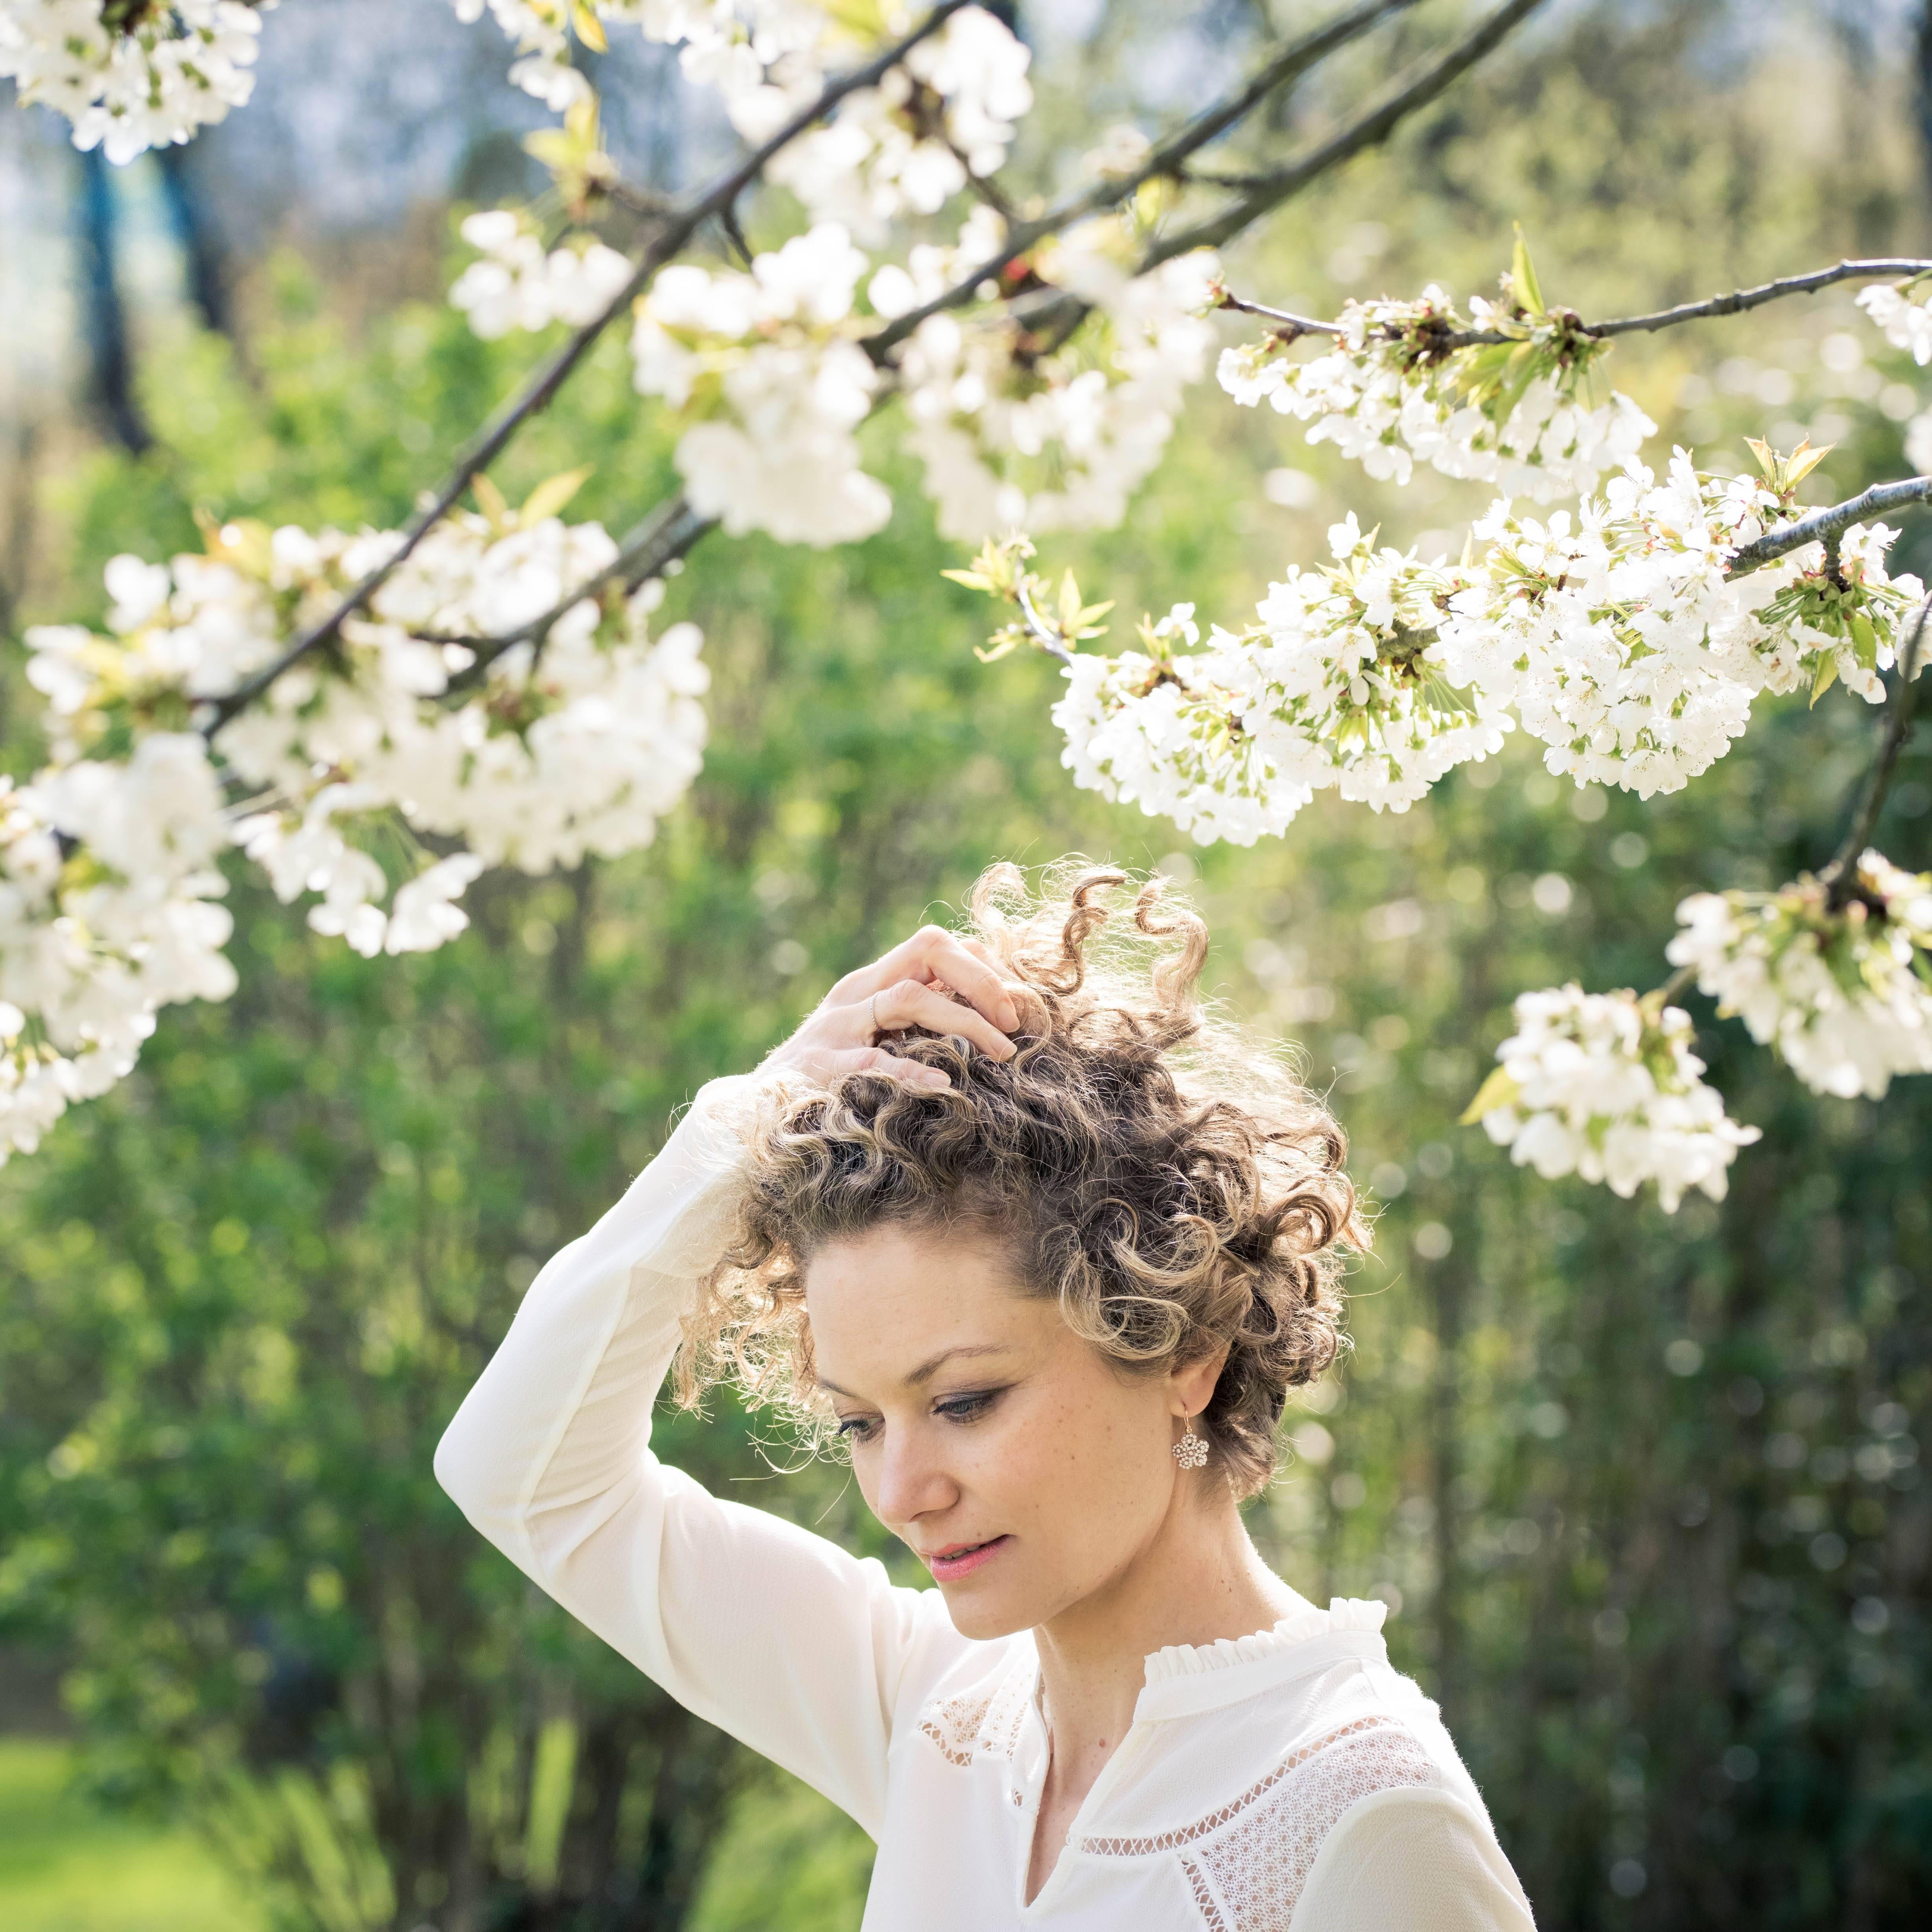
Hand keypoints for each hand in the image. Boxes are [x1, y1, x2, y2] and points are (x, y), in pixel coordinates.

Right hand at [762, 925, 1022, 1089]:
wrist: (750, 1117)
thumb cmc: (825, 1083)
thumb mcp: (872, 1042)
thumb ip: (916, 1026)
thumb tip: (988, 1024)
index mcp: (870, 983)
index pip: (936, 945)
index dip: (982, 966)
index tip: (1013, 1009)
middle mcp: (854, 994)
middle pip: (928, 948)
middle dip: (980, 978)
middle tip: (1012, 1022)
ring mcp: (834, 1027)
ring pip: (909, 998)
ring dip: (965, 1021)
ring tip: (1001, 1054)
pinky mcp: (821, 1067)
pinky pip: (873, 1059)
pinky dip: (913, 1070)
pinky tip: (945, 1086)